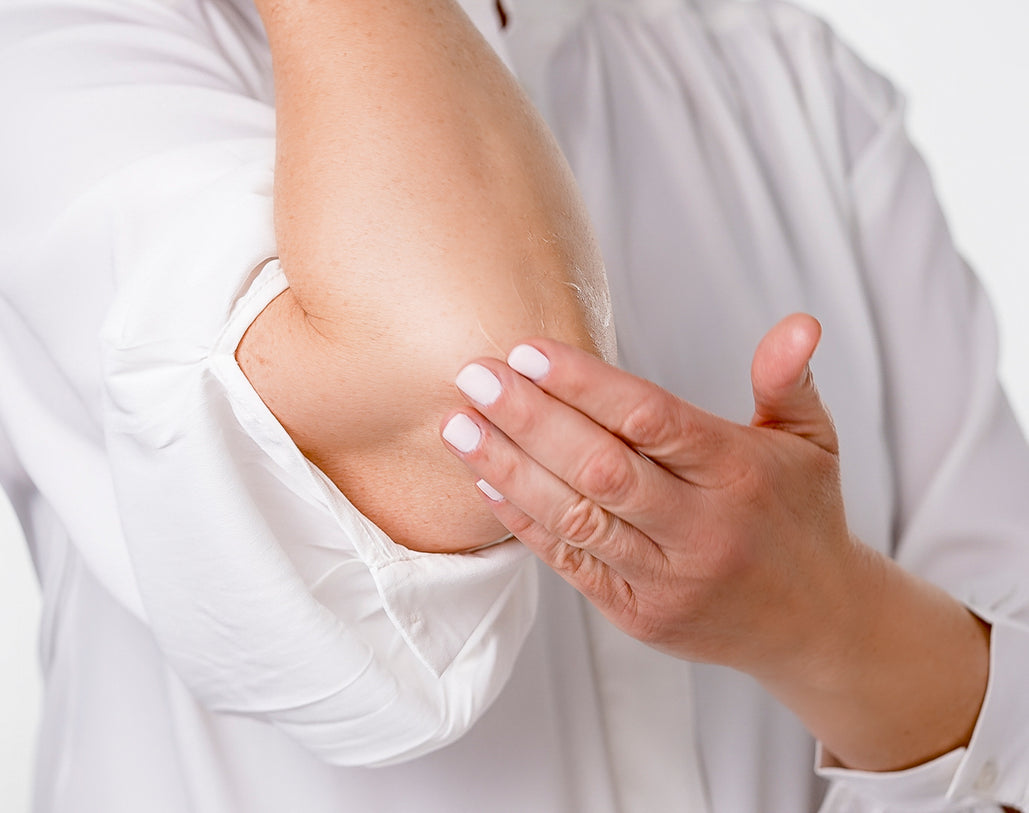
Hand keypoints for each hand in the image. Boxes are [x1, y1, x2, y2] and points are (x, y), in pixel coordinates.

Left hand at [439, 314, 869, 677]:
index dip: (585, 384)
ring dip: (507, 468)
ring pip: (574, 518)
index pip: (652, 420)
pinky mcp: (636, 614)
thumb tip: (798, 323)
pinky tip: (481, 477)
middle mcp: (702, 529)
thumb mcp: (812, 442)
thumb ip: (788, 380)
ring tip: (457, 424)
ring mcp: (667, 579)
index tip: (526, 350)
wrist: (815, 624)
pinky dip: (519, 519)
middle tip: (473, 375)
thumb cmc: (800, 514)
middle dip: (529, 419)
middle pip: (601, 468)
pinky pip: (567, 562)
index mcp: (739, 474)